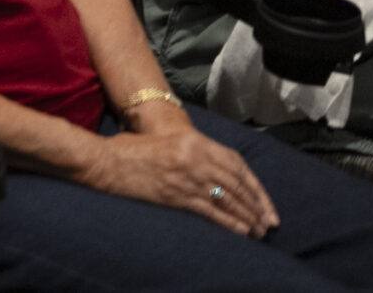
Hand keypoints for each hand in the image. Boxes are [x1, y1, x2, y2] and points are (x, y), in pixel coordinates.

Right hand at [77, 121, 275, 236]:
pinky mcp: (176, 195)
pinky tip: (241, 231)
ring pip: (228, 199)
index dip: (254, 184)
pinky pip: (210, 211)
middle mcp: (195, 158)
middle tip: (268, 220)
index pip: (236, 163)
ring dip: (247, 216)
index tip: (264, 200)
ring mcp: (186, 177)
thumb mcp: (164, 142)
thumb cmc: (128, 151)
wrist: (104, 161)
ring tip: (258, 230)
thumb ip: (189, 151)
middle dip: (256, 204)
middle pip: (236, 183)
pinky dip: (229, 222)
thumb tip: (210, 170)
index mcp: (194, 141)